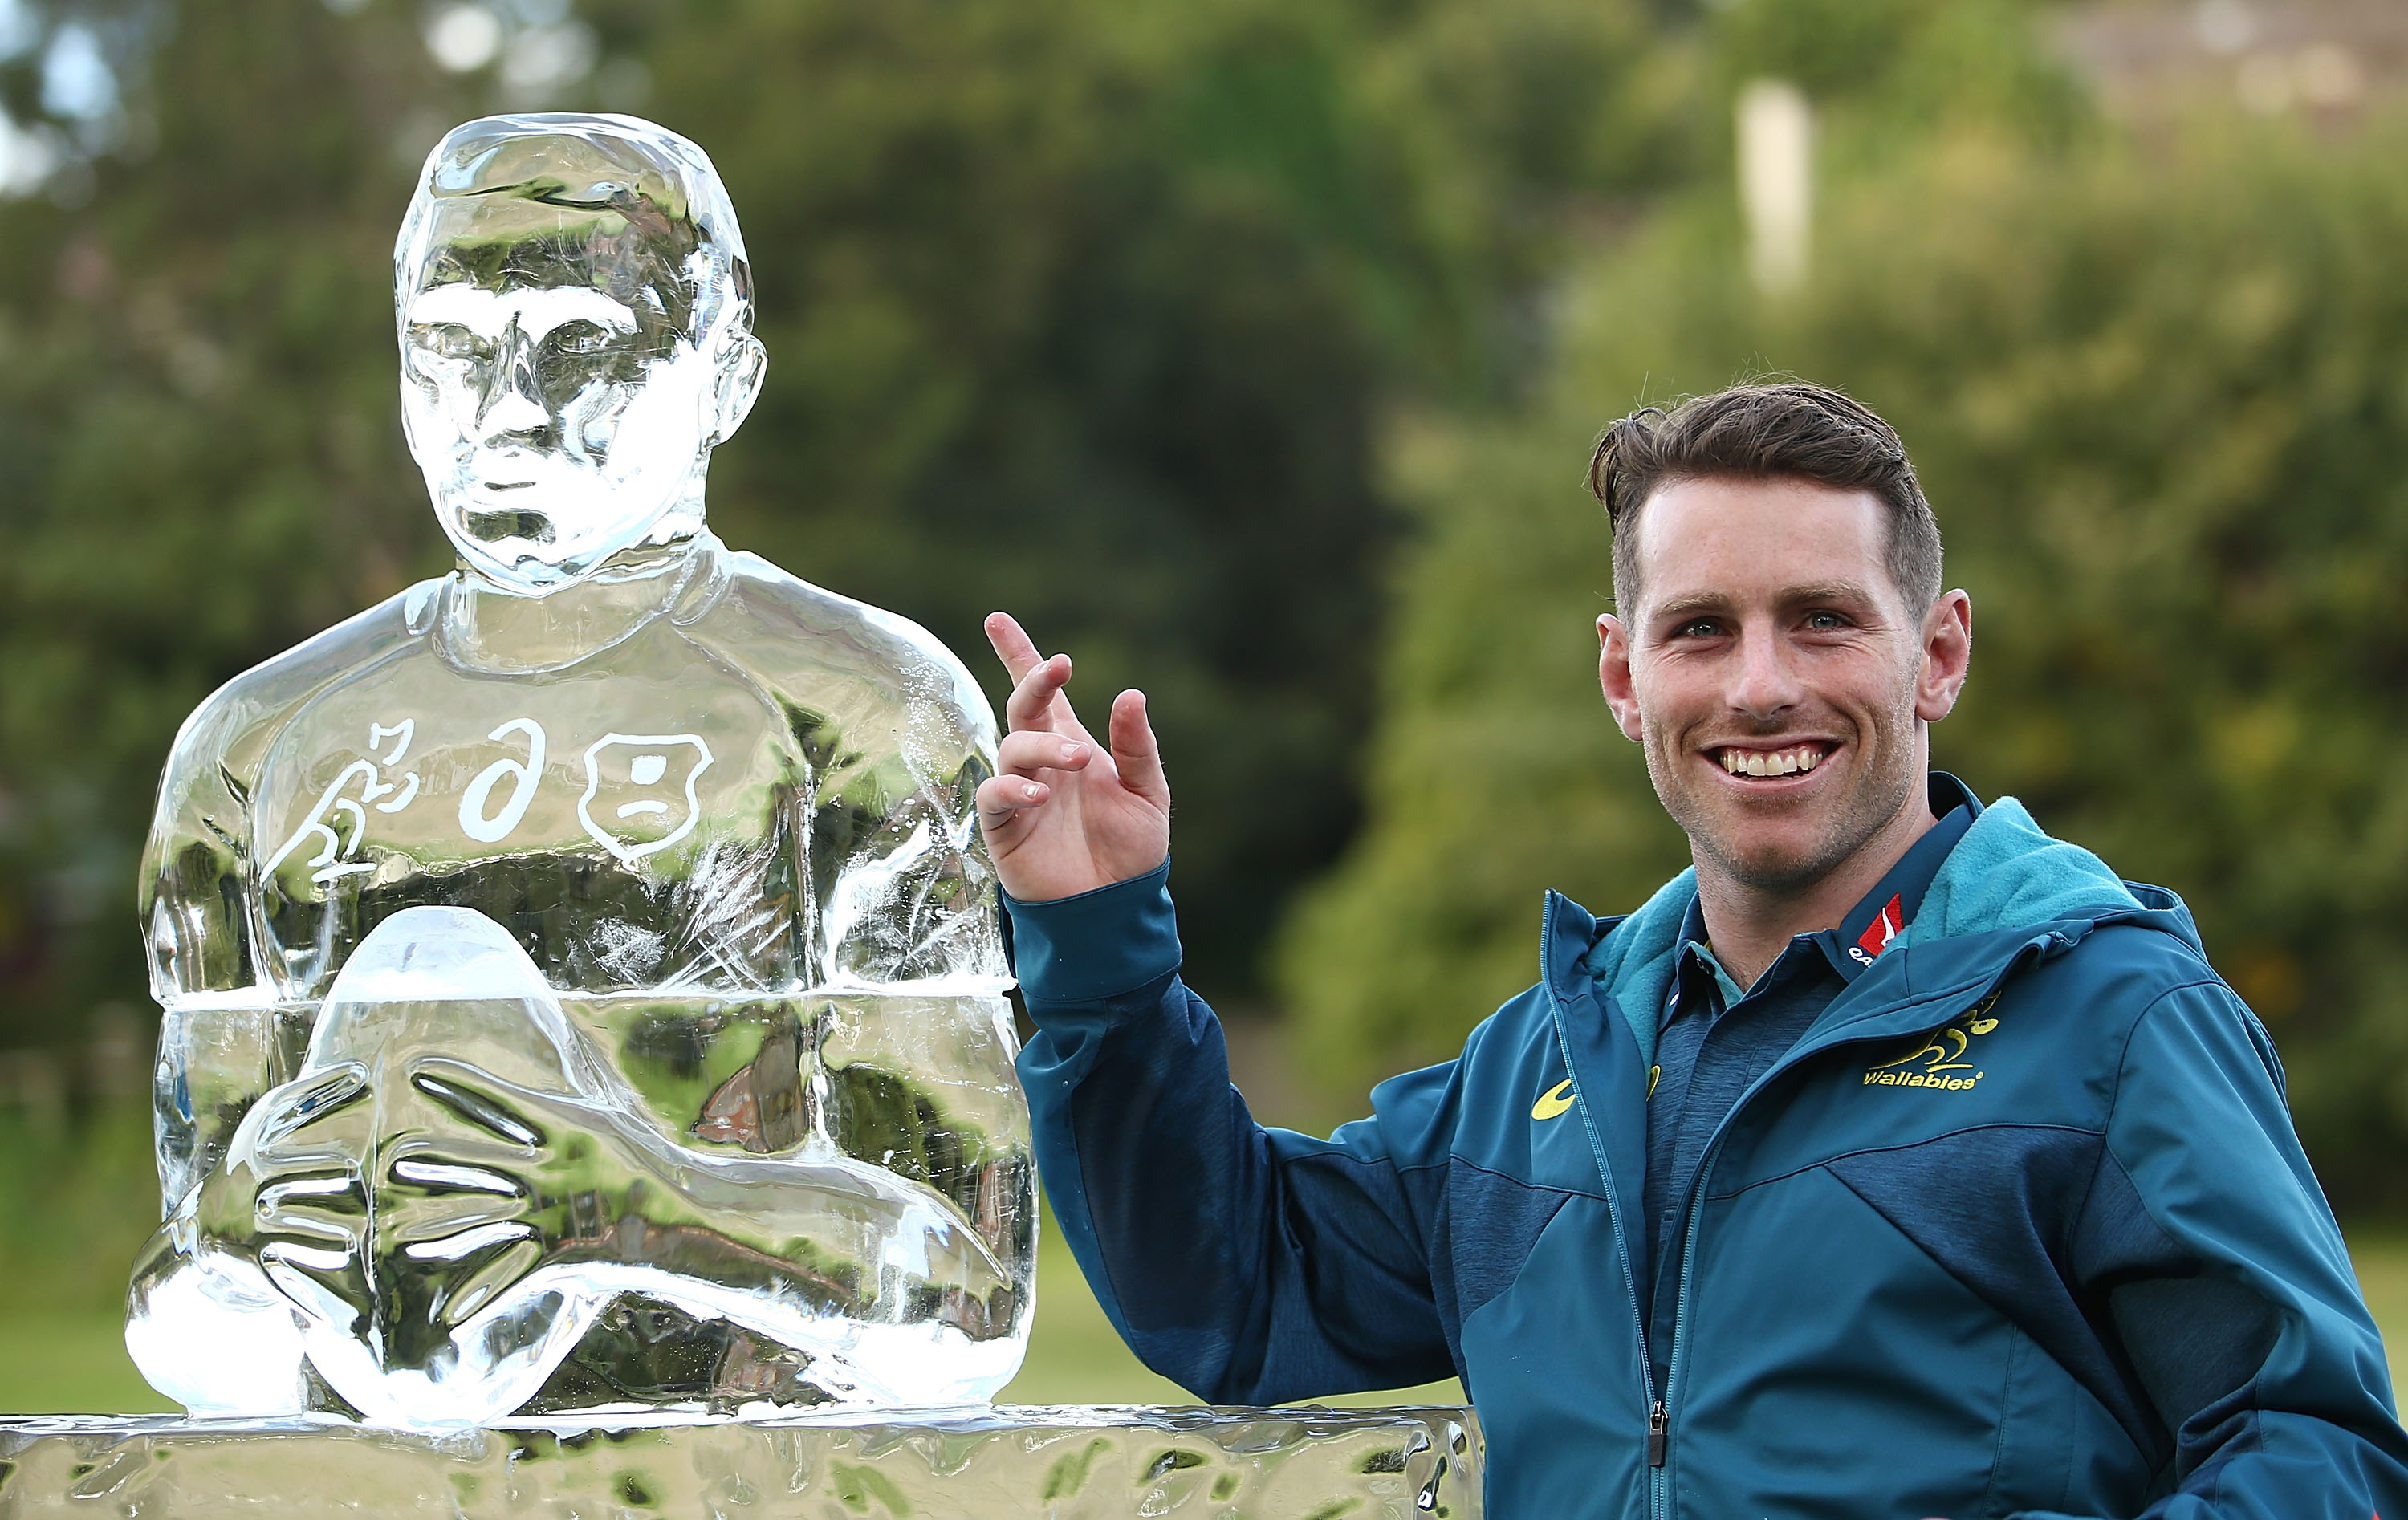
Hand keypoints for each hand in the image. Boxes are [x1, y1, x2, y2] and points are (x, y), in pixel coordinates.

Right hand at [975, 612, 1170, 901]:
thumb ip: (1138, 747)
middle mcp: (1042, 763)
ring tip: (1078, 760)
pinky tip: (1043, 795)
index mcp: (1073, 745)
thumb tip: (1129, 694)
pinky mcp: (1005, 827)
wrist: (1115, 908)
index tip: (997, 620)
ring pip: (1014, 747)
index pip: (1042, 694)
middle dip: (1031, 680)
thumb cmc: (1131, 852)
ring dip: (1043, 746)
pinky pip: (996, 795)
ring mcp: (1021, 792)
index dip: (1018, 655)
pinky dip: (1014, 789)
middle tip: (1057, 666)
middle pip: (1021, 708)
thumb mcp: (1148, 794)